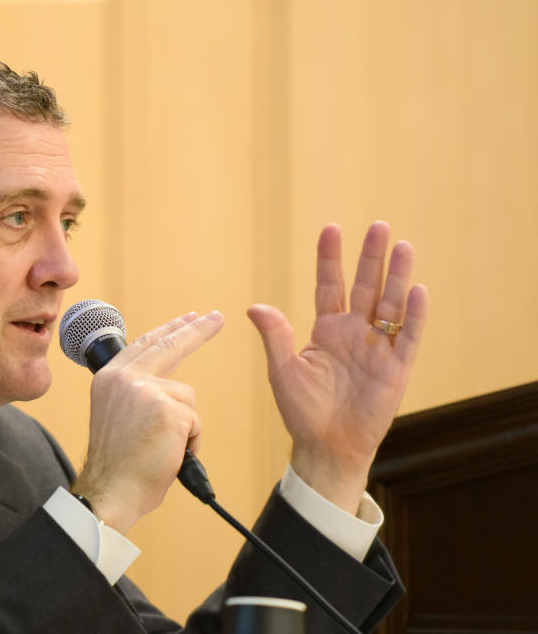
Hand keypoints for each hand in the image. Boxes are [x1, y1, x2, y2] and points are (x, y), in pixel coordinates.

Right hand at [72, 310, 224, 533]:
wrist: (111, 491)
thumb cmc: (117, 464)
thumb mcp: (115, 415)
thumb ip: (134, 393)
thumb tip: (167, 384)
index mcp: (108, 378)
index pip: (143, 344)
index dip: (168, 331)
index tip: (187, 318)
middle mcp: (125, 378)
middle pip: (169, 346)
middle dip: (197, 330)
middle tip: (216, 317)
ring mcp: (146, 390)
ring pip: (186, 397)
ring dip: (184, 424)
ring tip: (161, 448)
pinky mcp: (169, 409)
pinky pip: (194, 421)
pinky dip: (190, 441)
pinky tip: (169, 454)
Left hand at [247, 222, 427, 513]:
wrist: (325, 446)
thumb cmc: (302, 410)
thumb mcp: (283, 370)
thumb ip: (275, 336)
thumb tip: (253, 306)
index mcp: (327, 329)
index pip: (330, 285)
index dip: (330, 259)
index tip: (331, 229)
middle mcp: (354, 333)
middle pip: (366, 287)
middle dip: (371, 257)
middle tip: (379, 226)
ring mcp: (377, 349)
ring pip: (391, 305)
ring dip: (397, 277)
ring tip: (403, 246)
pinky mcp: (396, 369)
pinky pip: (407, 338)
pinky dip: (413, 317)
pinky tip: (417, 291)